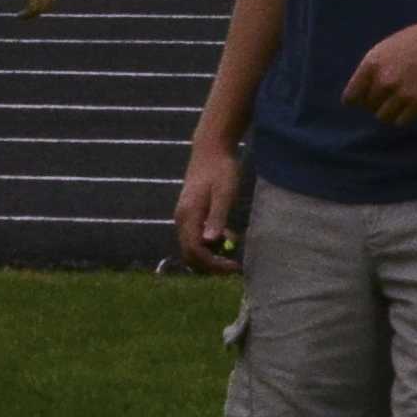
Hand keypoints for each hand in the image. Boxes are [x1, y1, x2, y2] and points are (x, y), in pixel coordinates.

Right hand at [10, 0, 59, 20]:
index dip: (43, 5)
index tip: (32, 9)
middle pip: (47, 5)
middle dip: (38, 12)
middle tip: (27, 16)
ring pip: (39, 8)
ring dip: (30, 15)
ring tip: (21, 17)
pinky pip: (32, 8)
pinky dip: (26, 14)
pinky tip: (19, 16)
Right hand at [173, 136, 246, 275]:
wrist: (211, 149)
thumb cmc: (221, 170)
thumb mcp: (224, 194)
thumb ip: (217, 217)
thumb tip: (211, 241)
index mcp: (188, 215)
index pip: (194, 250)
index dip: (213, 264)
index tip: (235, 267)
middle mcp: (181, 218)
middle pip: (189, 253)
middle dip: (210, 265)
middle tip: (233, 267)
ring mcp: (184, 216)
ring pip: (192, 247)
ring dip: (211, 254)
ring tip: (234, 249)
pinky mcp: (190, 213)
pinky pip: (196, 237)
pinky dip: (210, 243)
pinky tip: (228, 235)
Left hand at [344, 12, 416, 125]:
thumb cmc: (413, 42)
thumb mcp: (382, 50)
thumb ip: (368, 71)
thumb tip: (357, 94)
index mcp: (370, 65)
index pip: (350, 98)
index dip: (357, 99)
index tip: (364, 98)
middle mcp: (384, 81)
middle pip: (368, 107)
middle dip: (375, 103)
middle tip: (388, 94)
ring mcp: (402, 93)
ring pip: (383, 117)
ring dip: (388, 111)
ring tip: (398, 100)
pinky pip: (401, 122)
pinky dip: (403, 116)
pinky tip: (410, 105)